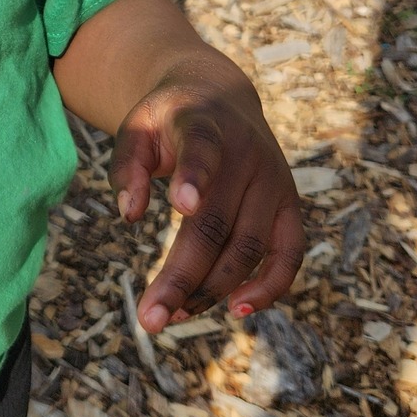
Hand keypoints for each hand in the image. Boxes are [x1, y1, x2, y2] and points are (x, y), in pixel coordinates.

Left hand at [110, 63, 303, 332]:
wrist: (220, 97)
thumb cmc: (169, 120)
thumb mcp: (138, 125)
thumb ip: (127, 165)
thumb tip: (130, 215)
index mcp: (203, 122)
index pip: (202, 147)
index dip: (194, 175)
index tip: (180, 206)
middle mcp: (246, 153)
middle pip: (216, 222)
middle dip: (182, 276)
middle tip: (148, 319)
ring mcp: (273, 180)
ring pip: (248, 247)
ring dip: (213, 289)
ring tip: (173, 315)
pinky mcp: (289, 205)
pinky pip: (288, 253)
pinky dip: (269, 286)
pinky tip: (235, 310)